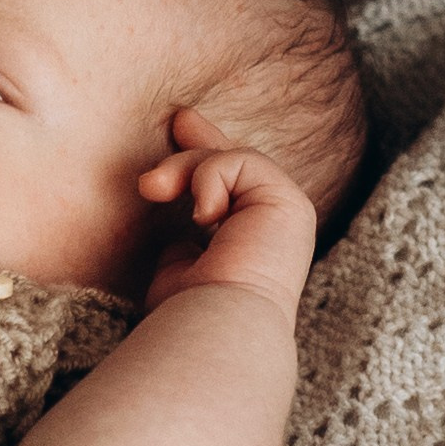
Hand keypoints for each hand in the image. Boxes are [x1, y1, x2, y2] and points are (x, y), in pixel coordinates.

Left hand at [135, 110, 317, 323]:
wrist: (214, 326)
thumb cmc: (188, 316)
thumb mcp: (177, 271)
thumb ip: (182, 250)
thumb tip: (177, 238)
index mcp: (248, 248)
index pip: (230, 195)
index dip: (205, 163)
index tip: (180, 132)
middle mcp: (272, 232)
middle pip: (240, 169)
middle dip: (205, 140)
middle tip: (178, 119)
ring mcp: (285, 217)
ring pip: (232, 162)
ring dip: (186, 167)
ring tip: (154, 188)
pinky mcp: (289, 203)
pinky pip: (240, 163)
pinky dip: (208, 179)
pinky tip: (202, 217)